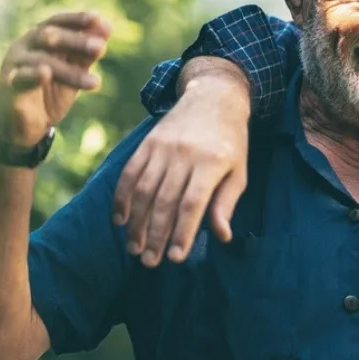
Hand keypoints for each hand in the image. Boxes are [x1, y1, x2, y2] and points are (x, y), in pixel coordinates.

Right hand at [0, 12, 110, 146]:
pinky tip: (46, 74)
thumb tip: (107, 28)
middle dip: (77, 41)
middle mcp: (23, 46)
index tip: (98, 18)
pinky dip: (34, 74)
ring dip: (70, 71)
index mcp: (38, 38)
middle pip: (49, 36)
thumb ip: (87, 53)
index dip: (76, 19)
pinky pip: (20, 77)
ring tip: (95, 83)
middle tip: (101, 48)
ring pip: (42, 61)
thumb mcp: (73, 71)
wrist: (23, 125)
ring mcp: (13, 64)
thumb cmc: (50, 91)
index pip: (56, 21)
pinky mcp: (7, 85)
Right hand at [111, 74, 250, 267]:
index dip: (183, 232)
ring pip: (143, 190)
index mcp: (211, 162)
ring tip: (134, 248)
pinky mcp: (147, 143)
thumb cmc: (230, 142)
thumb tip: (222, 236)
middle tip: (149, 262)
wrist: (213, 98)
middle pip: (164, 201)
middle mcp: (185, 154)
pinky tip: (120, 220)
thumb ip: (227, 203)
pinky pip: (129, 173)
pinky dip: (121, 198)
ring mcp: (163, 147)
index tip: (176, 258)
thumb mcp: (238, 171)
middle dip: (155, 235)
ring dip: (136, 222)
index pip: (192, 203)